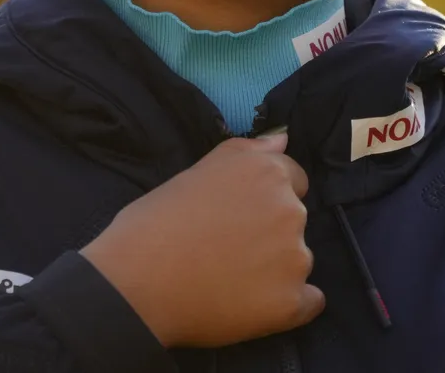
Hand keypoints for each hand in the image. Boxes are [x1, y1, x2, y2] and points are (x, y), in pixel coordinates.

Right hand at [81, 132, 323, 347]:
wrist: (136, 283)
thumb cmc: (156, 222)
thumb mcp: (195, 171)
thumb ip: (246, 152)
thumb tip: (283, 139)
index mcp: (267, 173)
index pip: (293, 180)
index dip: (263, 199)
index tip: (238, 217)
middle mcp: (290, 210)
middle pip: (295, 221)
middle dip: (270, 232)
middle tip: (227, 248)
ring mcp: (295, 258)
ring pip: (298, 261)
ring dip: (276, 269)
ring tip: (230, 279)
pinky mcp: (291, 302)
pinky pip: (309, 302)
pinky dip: (288, 305)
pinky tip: (254, 304)